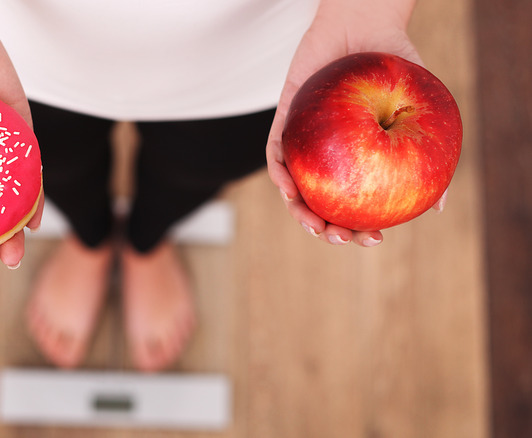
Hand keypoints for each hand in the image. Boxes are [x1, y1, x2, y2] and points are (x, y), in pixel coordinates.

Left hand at [266, 0, 444, 246]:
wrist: (365, 26)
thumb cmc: (395, 66)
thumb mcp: (418, 110)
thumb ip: (426, 154)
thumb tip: (439, 206)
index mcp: (357, 160)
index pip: (354, 204)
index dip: (359, 228)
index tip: (372, 239)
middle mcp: (329, 156)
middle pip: (321, 204)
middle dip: (327, 230)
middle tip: (340, 238)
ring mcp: (304, 142)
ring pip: (295, 188)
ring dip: (300, 212)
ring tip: (315, 225)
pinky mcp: (284, 122)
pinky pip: (276, 154)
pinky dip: (280, 174)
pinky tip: (290, 188)